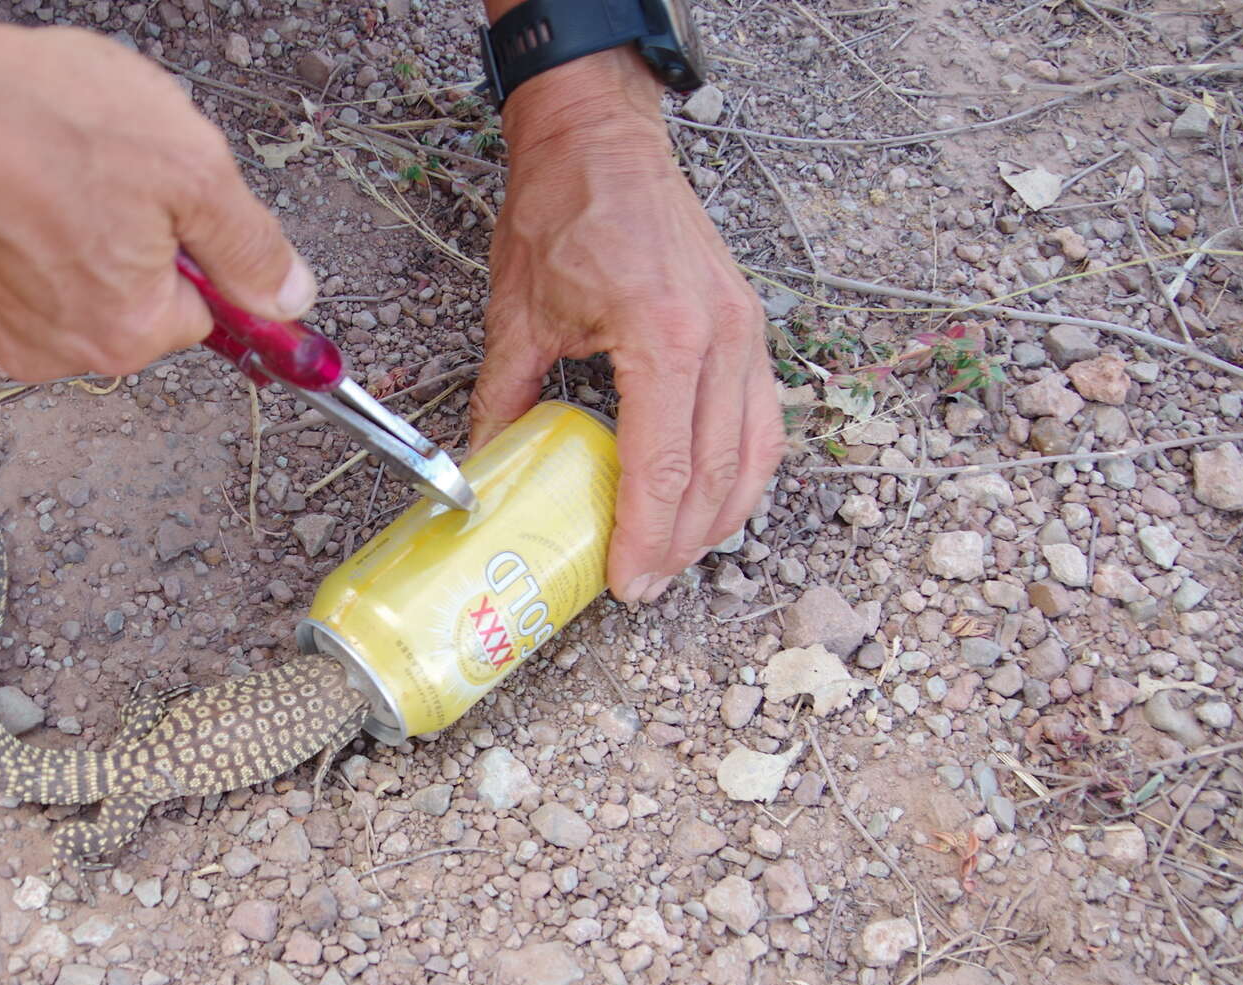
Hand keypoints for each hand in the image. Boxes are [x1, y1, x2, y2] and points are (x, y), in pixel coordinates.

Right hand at [0, 22, 314, 380]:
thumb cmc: (41, 119)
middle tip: (102, 169)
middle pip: (135, 305)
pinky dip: (15, 236)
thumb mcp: (189, 167)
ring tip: (47, 170)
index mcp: (130, 332)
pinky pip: (12, 279)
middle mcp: (62, 353)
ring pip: (72, 289)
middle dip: (131, 242)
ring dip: (72, 236)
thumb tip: (292, 301)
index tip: (172, 199)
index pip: (203, 313)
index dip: (195, 248)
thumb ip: (250, 246)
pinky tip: (5, 186)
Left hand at [469, 48, 783, 602]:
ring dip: (718, 518)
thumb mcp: (518, 316)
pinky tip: (711, 502)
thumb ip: (504, 402)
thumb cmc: (564, 209)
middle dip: (680, 544)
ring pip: (752, 455)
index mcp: (662, 335)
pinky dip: (741, 472)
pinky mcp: (750, 326)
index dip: (645, 537)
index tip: (625, 584)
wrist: (602, 138)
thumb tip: (481, 475)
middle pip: (715, 474)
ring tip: (676, 559)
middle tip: (643, 588)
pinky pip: (762, 420)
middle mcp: (720, 338)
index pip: (662, 466)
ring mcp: (745, 331)